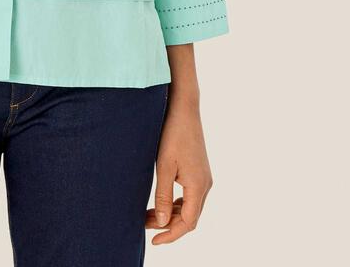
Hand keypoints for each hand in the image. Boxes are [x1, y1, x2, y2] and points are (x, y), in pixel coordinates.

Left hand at [145, 94, 212, 244]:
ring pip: (190, 206)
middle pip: (190, 217)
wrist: (183, 108)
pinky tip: (161, 202)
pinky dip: (176, 203)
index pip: (188, 223)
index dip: (171, 235)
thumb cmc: (172, 134)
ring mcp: (203, 177)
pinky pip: (190, 195)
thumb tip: (162, 223)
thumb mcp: (164, 166)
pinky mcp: (199, 170)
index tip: (154, 241)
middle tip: (145, 226)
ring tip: (149, 215)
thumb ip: (163, 196)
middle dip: (169, 225)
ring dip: (171, 214)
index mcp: (198, 186)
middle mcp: (205, 184)